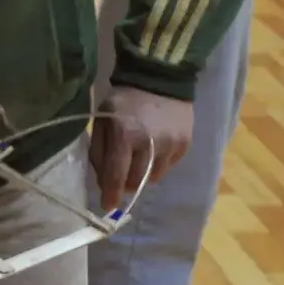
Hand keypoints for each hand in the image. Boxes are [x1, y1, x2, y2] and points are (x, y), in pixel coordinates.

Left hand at [91, 86, 191, 213]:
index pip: (116, 176)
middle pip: (136, 181)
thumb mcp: (102, 119)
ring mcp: (171, 145)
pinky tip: (153, 152)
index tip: (107, 207)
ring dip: (142, 177)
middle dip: (126, 186)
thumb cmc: (124, 100)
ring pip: (154, 178)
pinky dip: (157, 166)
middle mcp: (150, 144)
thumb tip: (102, 181)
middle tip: (120, 182)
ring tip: (137, 163)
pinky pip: (168, 167)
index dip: (111, 195)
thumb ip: (99, 151)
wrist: (160, 78)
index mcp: (125, 135)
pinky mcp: (184, 145)